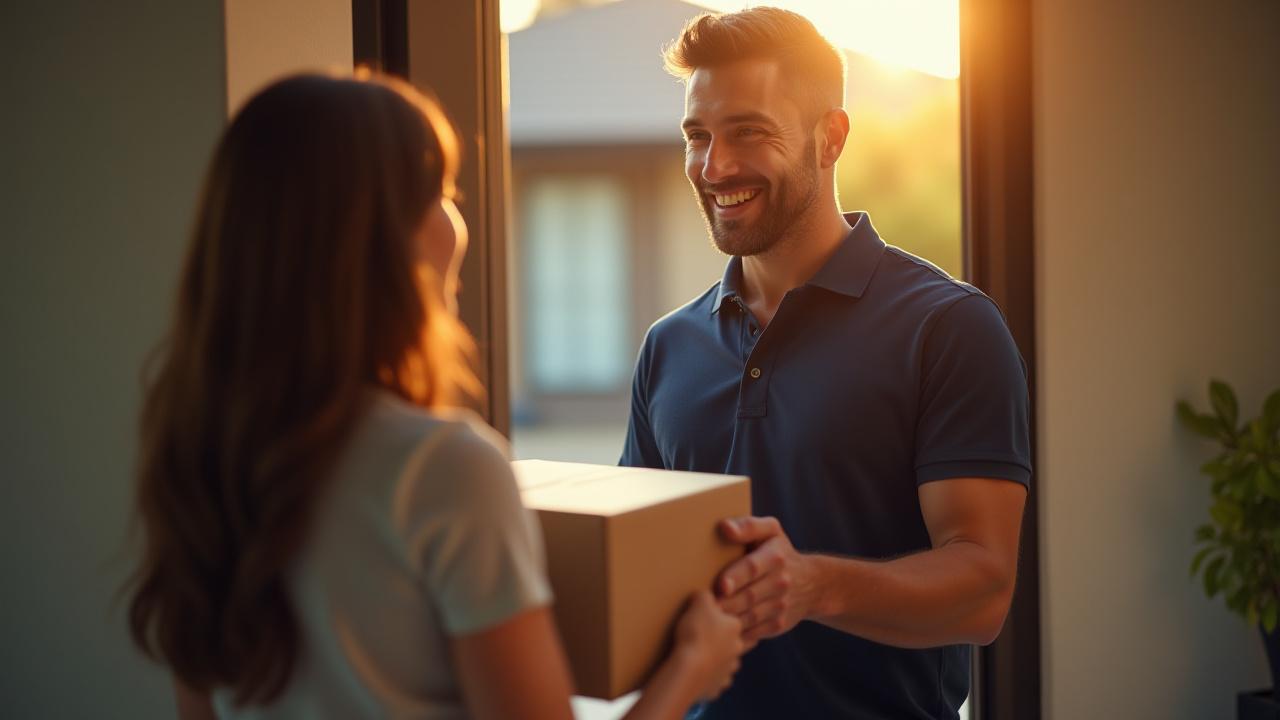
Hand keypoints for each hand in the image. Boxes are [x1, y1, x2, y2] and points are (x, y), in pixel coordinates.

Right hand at [672, 589, 743, 699]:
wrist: (688, 668)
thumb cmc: (695, 633)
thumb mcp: (699, 603)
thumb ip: (704, 596)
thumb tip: (705, 595)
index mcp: (734, 627)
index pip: (735, 620)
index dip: (722, 619)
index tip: (711, 619)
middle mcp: (736, 648)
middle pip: (736, 642)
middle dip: (726, 641)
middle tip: (710, 638)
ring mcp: (728, 669)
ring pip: (729, 663)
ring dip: (721, 660)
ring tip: (706, 657)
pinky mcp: (717, 686)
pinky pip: (717, 681)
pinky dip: (711, 678)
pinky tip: (701, 674)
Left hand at [716, 516, 819, 646]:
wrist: (812, 583)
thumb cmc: (779, 552)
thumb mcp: (771, 531)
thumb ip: (749, 526)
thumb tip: (724, 527)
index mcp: (775, 557)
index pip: (753, 567)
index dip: (736, 577)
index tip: (721, 585)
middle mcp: (781, 582)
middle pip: (748, 595)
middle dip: (726, 602)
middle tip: (702, 606)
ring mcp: (781, 606)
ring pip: (750, 617)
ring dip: (728, 619)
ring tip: (707, 618)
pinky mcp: (778, 625)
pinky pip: (754, 632)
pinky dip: (738, 633)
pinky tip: (721, 631)